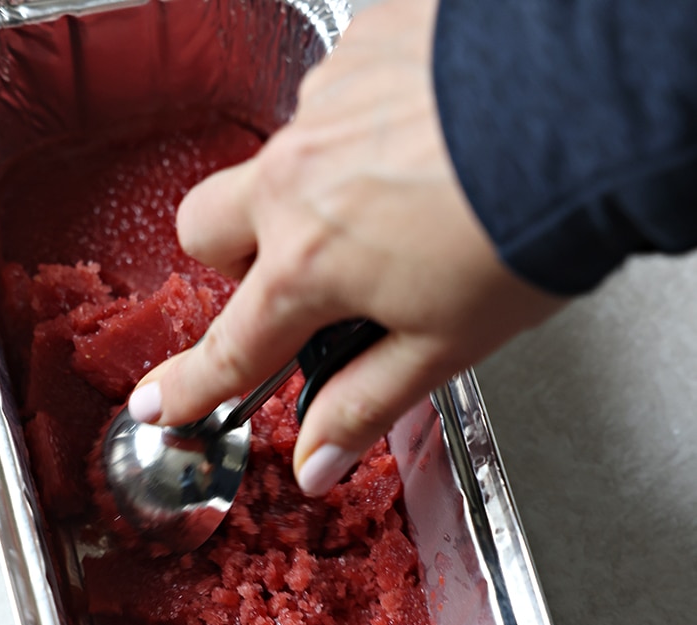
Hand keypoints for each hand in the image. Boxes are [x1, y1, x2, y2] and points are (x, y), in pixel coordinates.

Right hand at [128, 0, 562, 495]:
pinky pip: (335, 97)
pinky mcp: (363, 47)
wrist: (587, 105)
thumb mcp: (444, 347)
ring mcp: (323, 104)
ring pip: (279, 161)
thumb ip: (364, 403)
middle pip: (208, 229)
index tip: (154, 403)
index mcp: (309, 265)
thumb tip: (315, 461)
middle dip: (236, 262)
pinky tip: (424, 140)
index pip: (229, 345)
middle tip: (302, 278)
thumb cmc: (524, 228)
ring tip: (400, 202)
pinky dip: (363, 128)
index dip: (188, 385)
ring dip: (312, 191)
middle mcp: (295, 180)